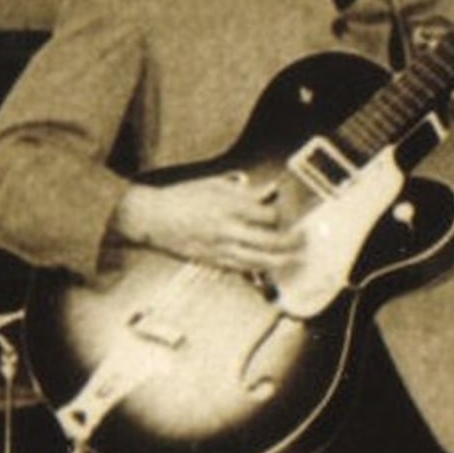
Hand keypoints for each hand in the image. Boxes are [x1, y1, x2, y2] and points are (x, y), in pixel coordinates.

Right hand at [117, 167, 306, 282]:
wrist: (151, 218)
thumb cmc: (179, 199)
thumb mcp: (212, 185)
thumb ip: (242, 190)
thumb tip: (266, 190)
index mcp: (226, 206)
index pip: (266, 214)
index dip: (280, 214)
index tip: (285, 211)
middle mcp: (226, 229)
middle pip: (269, 241)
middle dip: (290, 242)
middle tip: (302, 241)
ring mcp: (219, 248)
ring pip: (258, 259)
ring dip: (280, 261)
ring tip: (293, 259)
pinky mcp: (212, 260)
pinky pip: (241, 268)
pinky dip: (257, 268)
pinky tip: (267, 266)